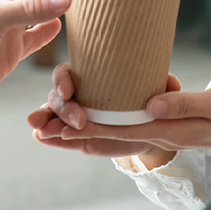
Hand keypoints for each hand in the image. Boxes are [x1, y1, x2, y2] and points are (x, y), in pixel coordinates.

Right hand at [29, 71, 182, 162]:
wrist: (148, 130)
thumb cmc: (148, 103)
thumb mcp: (157, 94)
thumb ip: (164, 87)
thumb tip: (171, 81)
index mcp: (92, 78)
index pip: (69, 72)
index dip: (63, 78)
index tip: (69, 90)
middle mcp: (78, 95)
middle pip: (58, 95)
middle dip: (63, 107)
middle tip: (78, 121)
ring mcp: (73, 117)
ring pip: (52, 115)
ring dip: (44, 120)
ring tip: (39, 128)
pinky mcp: (76, 137)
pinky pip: (57, 136)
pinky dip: (48, 136)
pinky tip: (41, 137)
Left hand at [30, 64, 210, 162]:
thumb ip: (186, 103)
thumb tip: (149, 105)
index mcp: (173, 129)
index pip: (119, 129)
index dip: (85, 126)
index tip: (54, 124)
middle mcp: (167, 133)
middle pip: (110, 138)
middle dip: (73, 135)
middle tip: (38, 130)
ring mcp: (172, 129)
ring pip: (119, 133)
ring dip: (86, 131)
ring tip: (56, 128)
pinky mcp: (178, 121)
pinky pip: (137, 124)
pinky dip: (113, 122)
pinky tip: (104, 112)